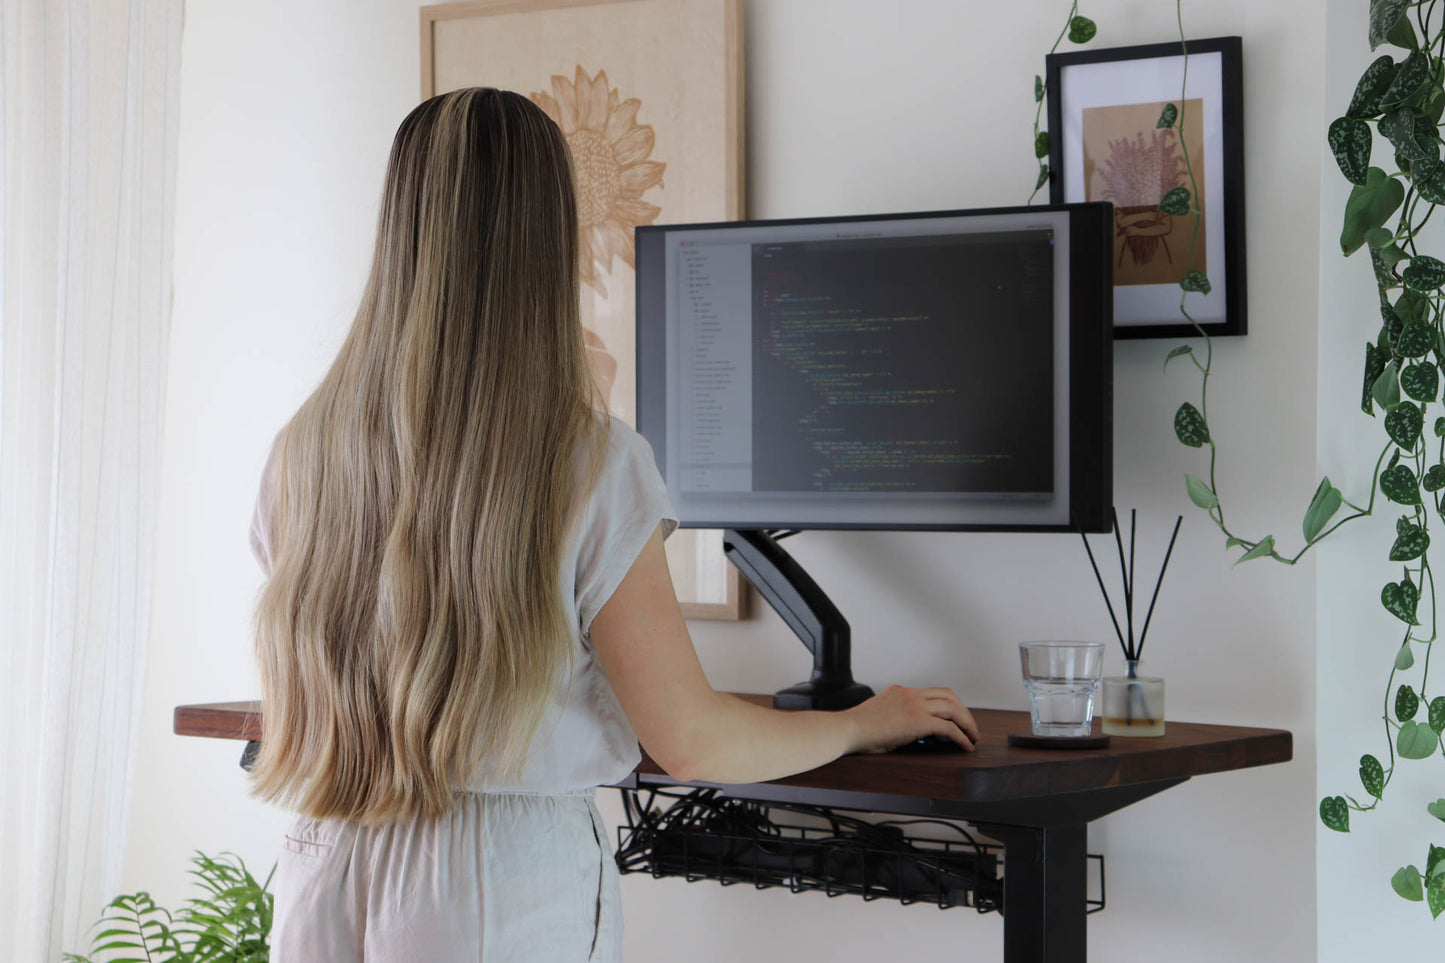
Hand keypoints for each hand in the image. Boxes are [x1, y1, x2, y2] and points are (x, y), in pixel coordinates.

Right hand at [841, 684, 980, 753]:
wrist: (847, 729)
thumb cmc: (857, 728)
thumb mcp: (878, 712)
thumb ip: (893, 713)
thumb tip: (901, 726)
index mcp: (901, 691)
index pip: (934, 692)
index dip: (950, 704)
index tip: (956, 717)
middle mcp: (910, 694)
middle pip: (949, 696)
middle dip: (964, 712)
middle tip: (971, 728)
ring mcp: (915, 706)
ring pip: (954, 709)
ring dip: (968, 724)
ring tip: (973, 737)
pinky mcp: (918, 721)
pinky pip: (949, 728)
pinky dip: (962, 737)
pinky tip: (965, 746)